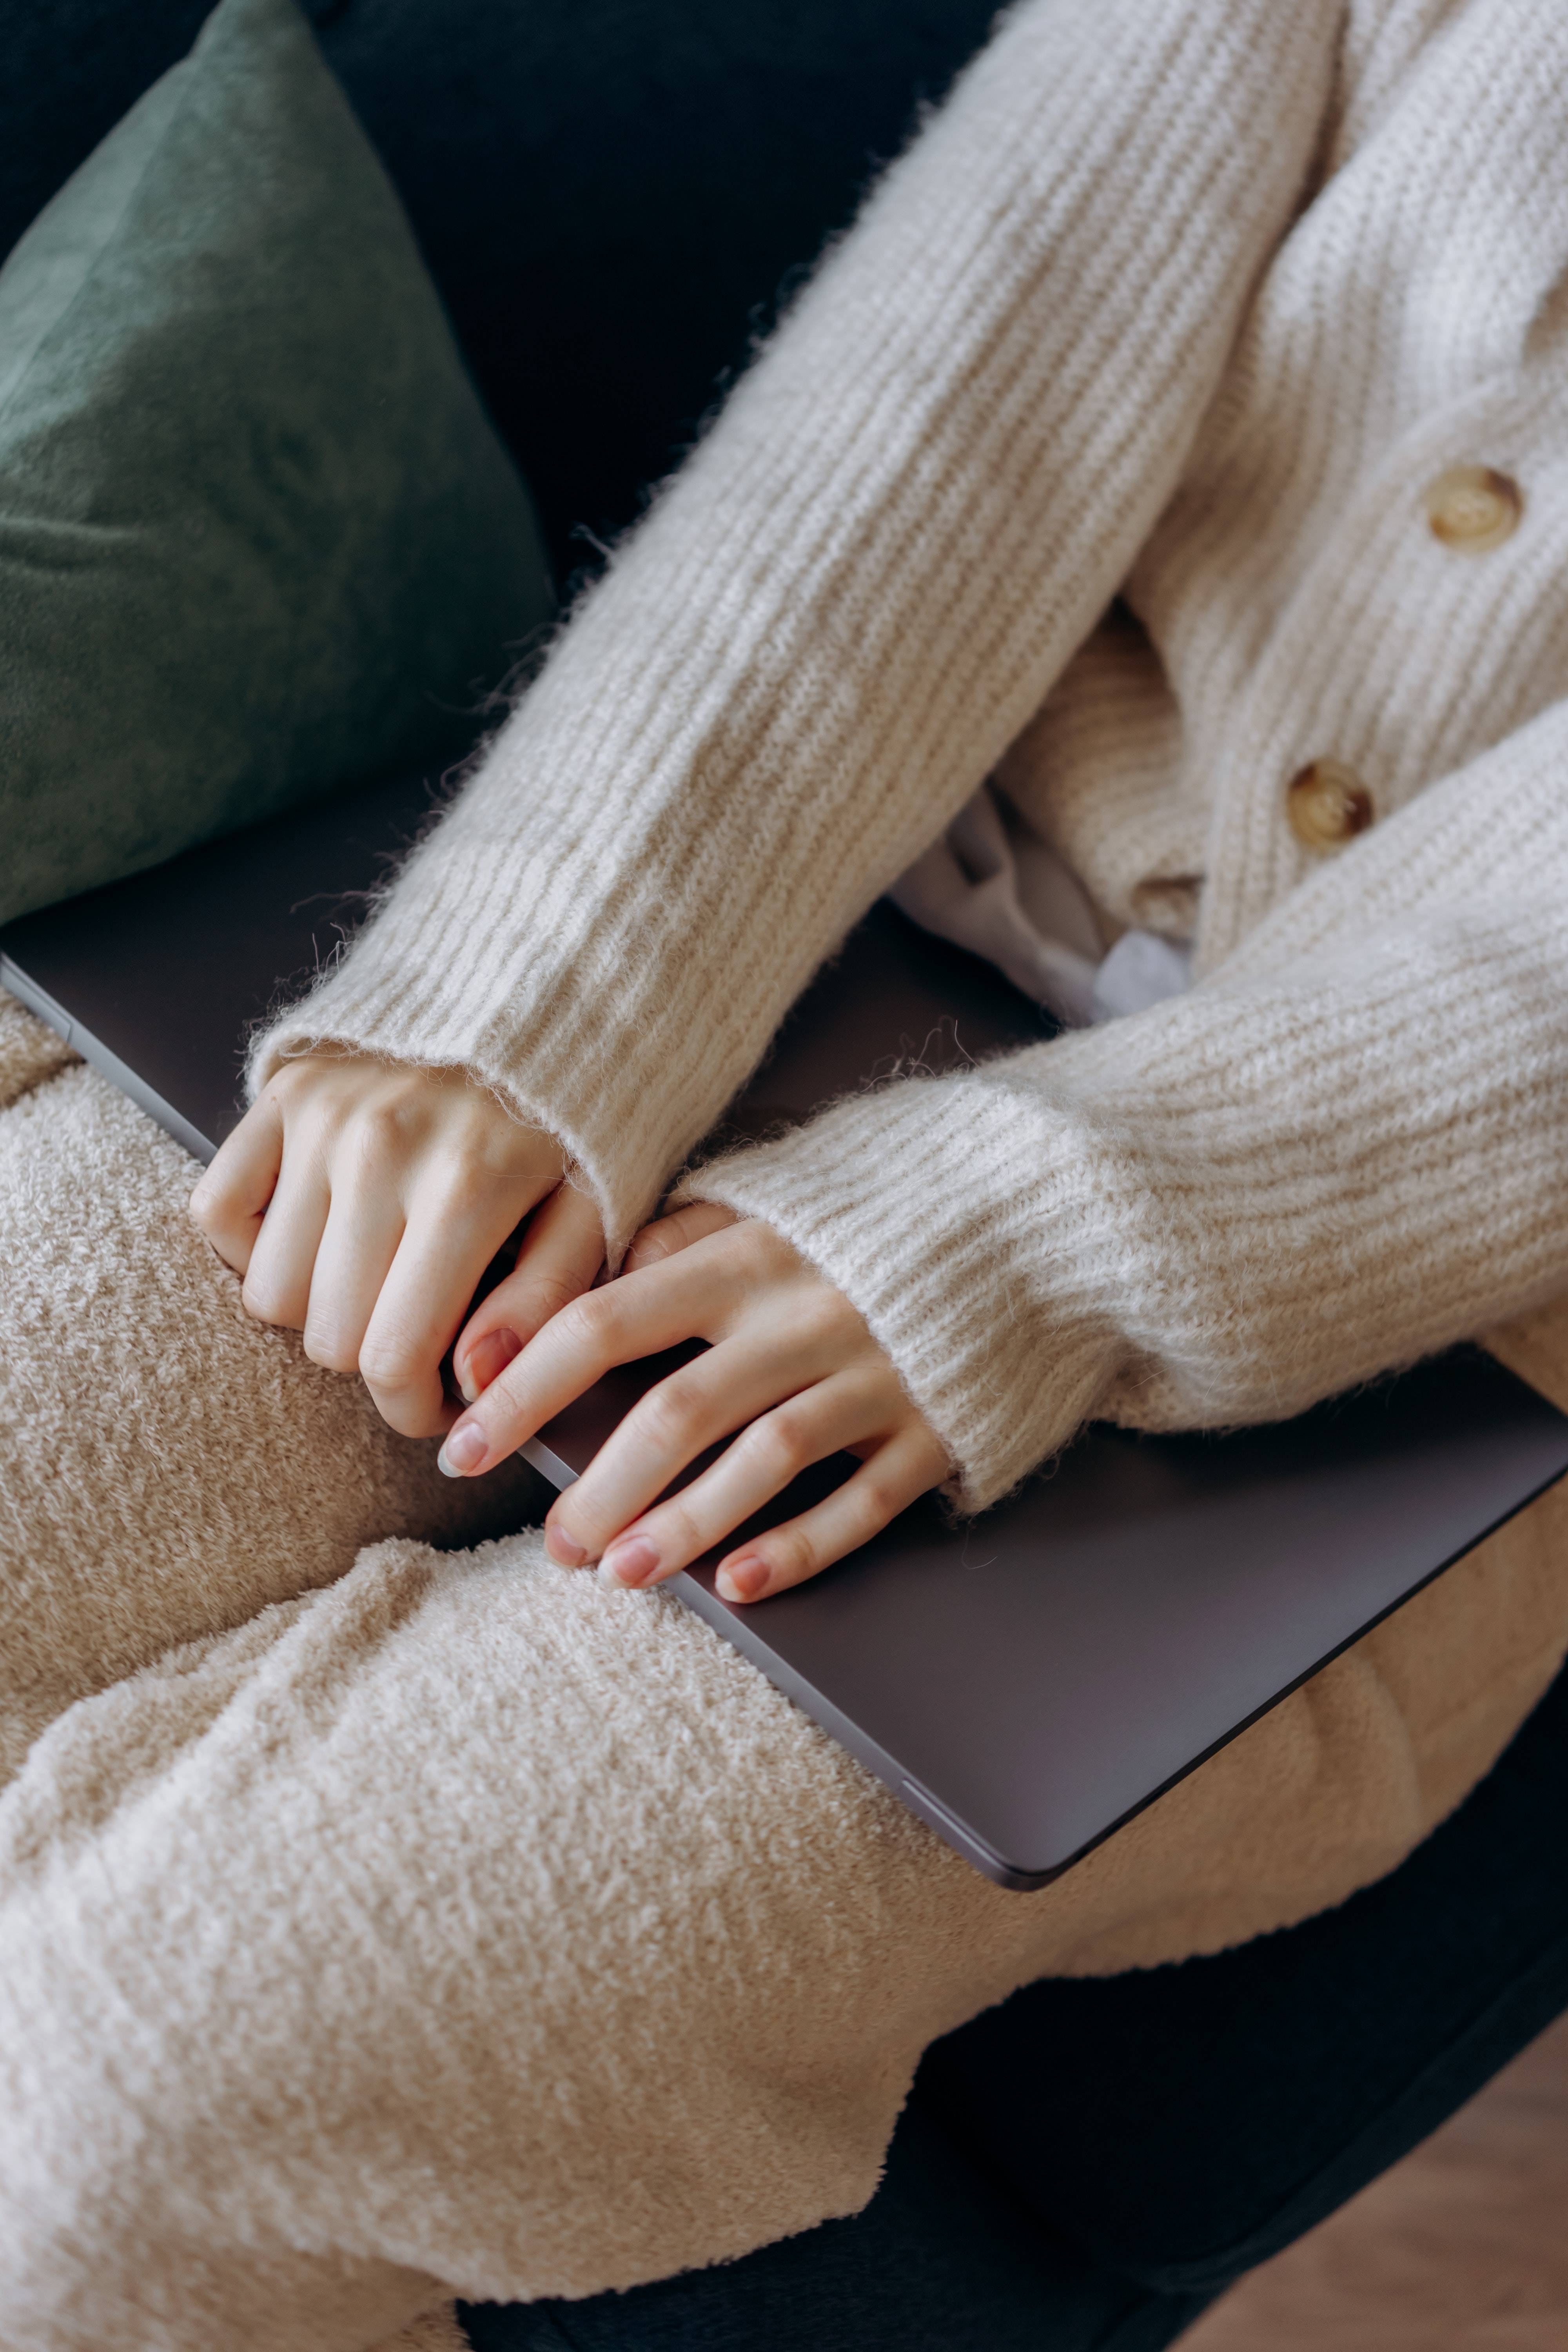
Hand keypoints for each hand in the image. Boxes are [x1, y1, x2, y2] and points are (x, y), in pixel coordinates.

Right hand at [190, 1055, 603, 1436]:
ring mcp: (321, 1118)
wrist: (545, 999)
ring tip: (377, 1282)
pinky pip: (217, 1210)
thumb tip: (476, 1384)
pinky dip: (251, 1245)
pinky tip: (317, 1240)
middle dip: (375, 1362)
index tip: (436, 1404)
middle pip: (327, 1336)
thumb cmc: (573, 1121)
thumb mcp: (593, 1212)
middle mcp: (379, 1151)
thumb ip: (541, 1304)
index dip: (409, 1408)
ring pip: (270, 1290)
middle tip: (417, 1337)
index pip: (390, 1356)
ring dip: (319, 1309)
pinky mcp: (283, 1091)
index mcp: (465, 1187)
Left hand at [439, 1202, 949, 1600]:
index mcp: (748, 1256)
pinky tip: (742, 1585)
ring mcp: (875, 1374)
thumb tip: (592, 1278)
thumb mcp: (770, 1199)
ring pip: (762, 1462)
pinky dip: (800, 1547)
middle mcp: (804, 1316)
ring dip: (684, 1527)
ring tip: (622, 1576)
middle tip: (555, 1545)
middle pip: (676, 1410)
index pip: (605, 1322)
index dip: (523, 1388)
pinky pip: (862, 1501)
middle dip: (601, 1488)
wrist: (1031, 1219)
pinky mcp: (934, 1426)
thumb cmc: (873, 1218)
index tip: (462, 1442)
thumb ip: (681, 1234)